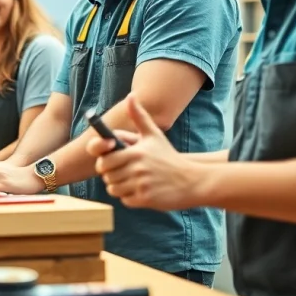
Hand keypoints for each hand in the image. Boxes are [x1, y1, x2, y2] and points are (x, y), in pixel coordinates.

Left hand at [87, 93, 196, 210]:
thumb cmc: (168, 157)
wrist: (190, 180)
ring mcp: (141, 185)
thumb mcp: (154, 135)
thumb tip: (131, 95)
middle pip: (107, 176)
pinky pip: (125, 200)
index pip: (105, 160)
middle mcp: (138, 169)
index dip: (104, 162)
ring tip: (131, 181)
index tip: (110, 161)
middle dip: (111, 175)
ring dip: (119, 187)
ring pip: (114, 189)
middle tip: (121, 172)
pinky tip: (140, 190)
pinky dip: (129, 197)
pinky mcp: (145, 199)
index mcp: (136, 152)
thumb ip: (139, 116)